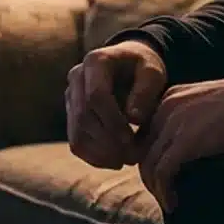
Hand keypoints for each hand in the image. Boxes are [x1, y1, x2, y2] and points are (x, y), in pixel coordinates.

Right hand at [64, 41, 166, 169]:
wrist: (131, 65)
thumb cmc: (145, 68)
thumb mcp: (153, 73)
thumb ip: (145, 92)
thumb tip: (134, 118)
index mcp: (95, 61)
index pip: (96, 96)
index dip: (112, 121)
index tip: (131, 139)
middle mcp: (76, 77)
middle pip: (83, 117)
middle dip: (108, 142)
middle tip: (133, 157)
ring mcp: (71, 96)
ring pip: (76, 134)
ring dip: (101, 154)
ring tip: (127, 161)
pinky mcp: (72, 114)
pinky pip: (76, 141)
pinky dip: (93, 157)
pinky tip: (115, 162)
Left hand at [139, 73, 223, 211]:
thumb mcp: (208, 105)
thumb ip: (191, 120)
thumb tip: (185, 152)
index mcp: (170, 97)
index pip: (145, 131)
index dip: (148, 156)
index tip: (160, 176)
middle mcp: (165, 107)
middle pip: (142, 148)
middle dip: (149, 174)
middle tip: (163, 192)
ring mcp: (173, 123)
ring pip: (148, 163)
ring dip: (155, 187)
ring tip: (168, 201)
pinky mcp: (185, 141)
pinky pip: (163, 172)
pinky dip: (164, 191)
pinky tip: (173, 203)